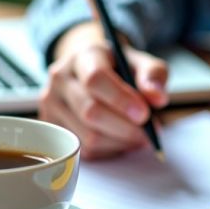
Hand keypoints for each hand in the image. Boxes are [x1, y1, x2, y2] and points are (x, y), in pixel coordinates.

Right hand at [39, 22, 168, 158]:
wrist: (88, 71)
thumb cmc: (117, 68)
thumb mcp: (139, 62)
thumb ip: (153, 75)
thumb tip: (158, 98)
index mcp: (82, 57)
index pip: (95, 79)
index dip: (120, 99)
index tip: (144, 113)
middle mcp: (60, 79)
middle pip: (90, 112)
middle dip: (126, 127)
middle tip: (149, 132)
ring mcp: (51, 105)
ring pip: (87, 137)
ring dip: (120, 142)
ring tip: (138, 136)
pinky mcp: (53, 129)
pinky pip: (84, 151)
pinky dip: (110, 150)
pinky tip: (120, 139)